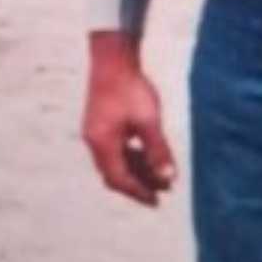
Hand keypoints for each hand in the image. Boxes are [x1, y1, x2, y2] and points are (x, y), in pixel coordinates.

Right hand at [81, 31, 176, 206]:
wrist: (112, 60)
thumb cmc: (131, 89)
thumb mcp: (148, 122)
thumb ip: (158, 151)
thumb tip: (168, 178)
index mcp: (103, 143)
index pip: (120, 179)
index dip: (138, 192)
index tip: (157, 201)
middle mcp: (93, 141)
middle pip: (113, 174)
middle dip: (136, 185)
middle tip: (159, 194)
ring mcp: (94, 132)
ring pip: (113, 162)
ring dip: (134, 171)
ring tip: (159, 175)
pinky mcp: (98, 123)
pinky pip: (112, 150)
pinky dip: (129, 157)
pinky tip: (146, 154)